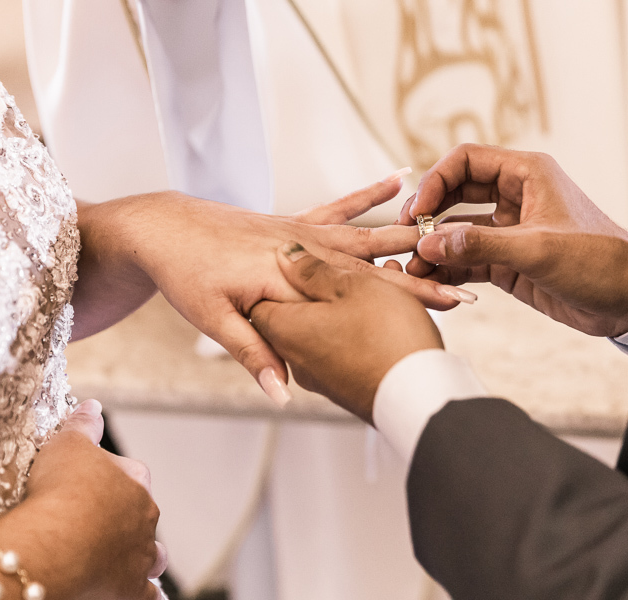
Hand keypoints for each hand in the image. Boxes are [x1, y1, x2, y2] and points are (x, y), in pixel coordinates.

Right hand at [22, 400, 164, 598]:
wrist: (55, 540)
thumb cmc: (60, 489)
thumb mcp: (67, 444)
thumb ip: (83, 424)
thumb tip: (93, 406)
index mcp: (136, 479)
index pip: (132, 473)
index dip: (110, 478)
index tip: (89, 483)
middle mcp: (146, 516)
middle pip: (141, 514)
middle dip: (124, 518)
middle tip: (93, 523)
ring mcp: (141, 554)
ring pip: (151, 554)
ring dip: (141, 554)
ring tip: (121, 557)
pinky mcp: (133, 588)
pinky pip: (149, 594)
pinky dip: (147, 593)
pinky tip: (143, 594)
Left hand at [75, 173, 468, 404]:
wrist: (164, 229)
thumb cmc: (186, 276)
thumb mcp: (214, 320)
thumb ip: (254, 354)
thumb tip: (282, 395)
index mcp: (289, 276)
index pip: (362, 294)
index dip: (409, 301)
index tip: (449, 308)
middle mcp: (302, 249)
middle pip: (373, 265)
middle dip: (420, 277)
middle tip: (464, 284)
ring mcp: (301, 231)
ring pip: (363, 235)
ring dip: (405, 240)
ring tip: (445, 236)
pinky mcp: (295, 221)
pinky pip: (338, 207)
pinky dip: (367, 195)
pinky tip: (396, 181)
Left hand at [251, 243, 443, 423]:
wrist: (421, 398)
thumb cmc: (387, 336)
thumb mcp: (352, 286)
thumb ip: (314, 271)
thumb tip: (285, 256)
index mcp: (286, 327)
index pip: (260, 299)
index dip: (282, 275)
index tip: (309, 262)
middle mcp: (295, 357)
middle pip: (294, 313)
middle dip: (322, 288)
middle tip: (353, 269)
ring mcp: (319, 376)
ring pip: (322, 329)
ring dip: (345, 305)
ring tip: (381, 285)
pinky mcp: (344, 387)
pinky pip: (341, 348)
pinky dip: (356, 328)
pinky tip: (384, 315)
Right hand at [398, 144, 627, 337]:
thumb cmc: (597, 260)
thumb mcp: (537, 249)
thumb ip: (481, 245)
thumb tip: (429, 244)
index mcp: (526, 174)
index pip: (466, 161)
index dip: (435, 180)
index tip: (416, 209)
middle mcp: (514, 196)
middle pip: (454, 193)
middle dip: (427, 214)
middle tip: (403, 235)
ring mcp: (508, 230)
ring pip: (457, 229)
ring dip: (434, 246)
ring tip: (412, 267)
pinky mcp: (507, 261)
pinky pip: (468, 259)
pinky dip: (448, 268)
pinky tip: (431, 281)